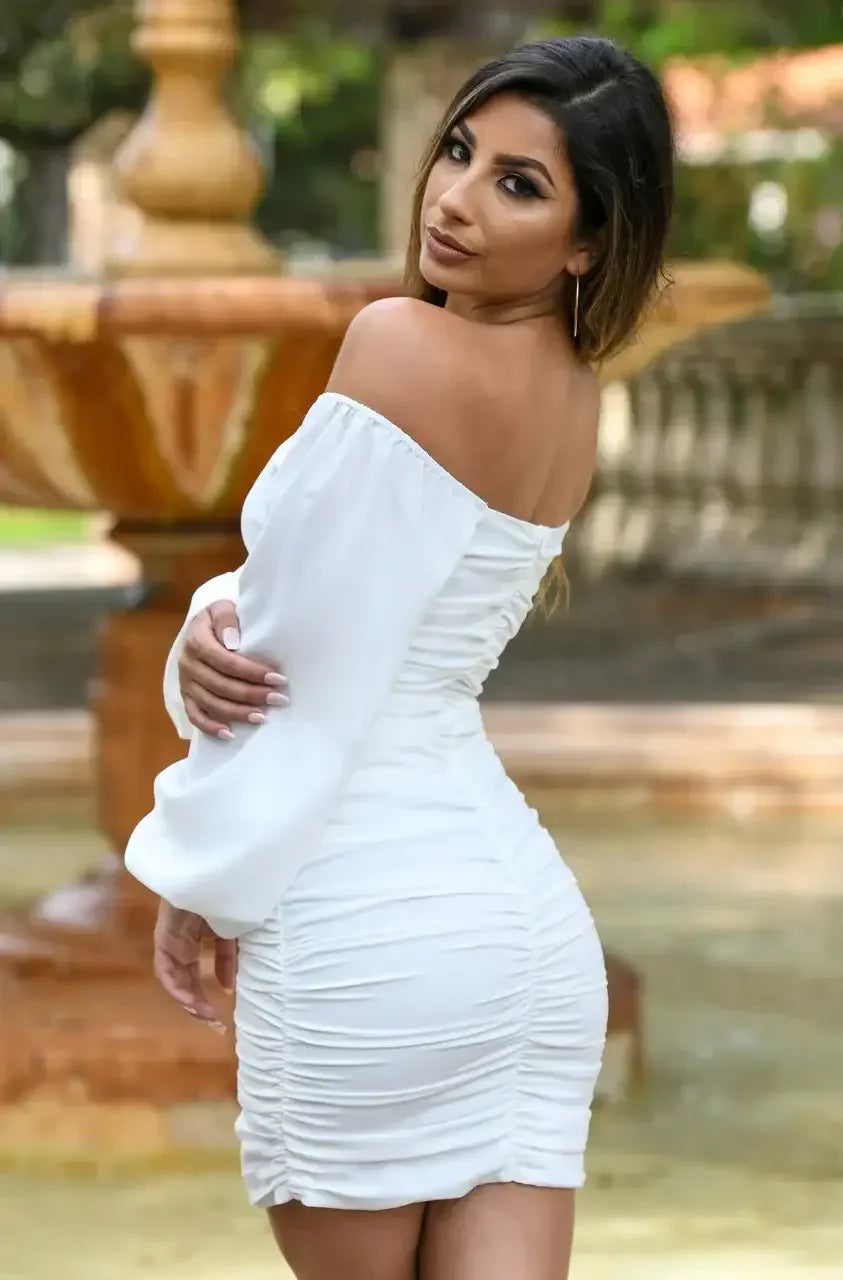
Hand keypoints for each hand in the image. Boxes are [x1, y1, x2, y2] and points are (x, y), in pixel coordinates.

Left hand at [153, 899, 236, 1031]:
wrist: (216, 869)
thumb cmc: (228, 893)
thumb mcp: (234, 931)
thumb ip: (229, 957)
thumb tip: (228, 988)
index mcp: (199, 936)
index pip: (199, 972)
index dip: (209, 995)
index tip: (221, 1018)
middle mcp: (182, 940)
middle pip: (186, 980)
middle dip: (199, 1004)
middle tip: (215, 1025)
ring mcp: (171, 939)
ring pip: (174, 978)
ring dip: (188, 1000)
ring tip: (205, 1016)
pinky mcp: (164, 936)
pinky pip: (165, 969)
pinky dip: (176, 987)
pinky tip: (191, 1000)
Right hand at [179, 598, 288, 739]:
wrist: (201, 627)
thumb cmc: (219, 619)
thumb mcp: (221, 608)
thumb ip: (227, 619)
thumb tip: (232, 641)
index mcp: (196, 642)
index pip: (227, 662)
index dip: (252, 672)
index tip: (278, 678)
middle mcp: (188, 664)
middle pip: (221, 685)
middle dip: (252, 694)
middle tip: (279, 699)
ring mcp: (186, 683)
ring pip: (211, 703)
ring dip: (238, 712)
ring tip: (263, 716)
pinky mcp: (186, 696)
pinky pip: (195, 716)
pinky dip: (211, 727)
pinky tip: (230, 734)